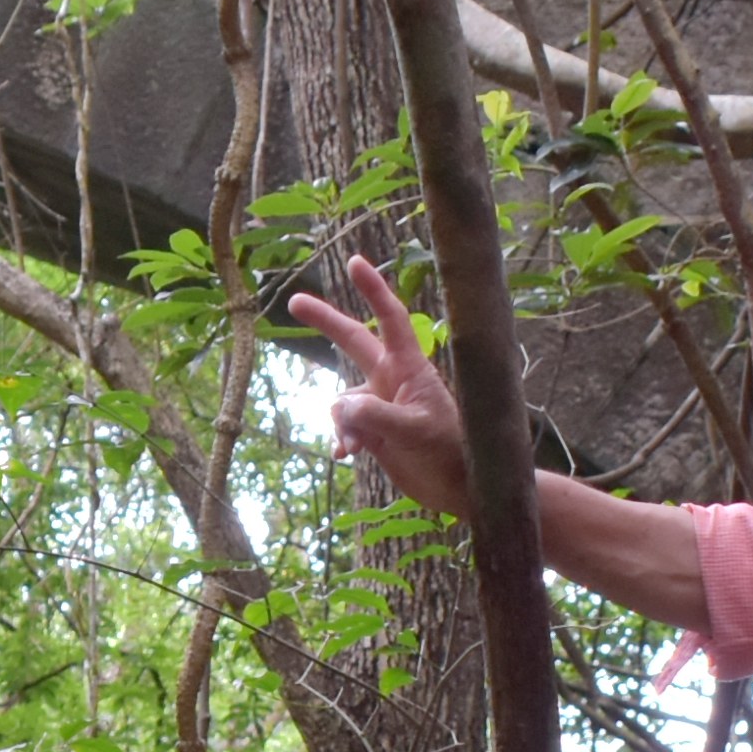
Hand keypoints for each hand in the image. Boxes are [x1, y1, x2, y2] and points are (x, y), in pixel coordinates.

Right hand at [283, 256, 476, 517]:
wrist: (460, 489)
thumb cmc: (449, 453)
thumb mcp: (414, 432)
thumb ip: (375, 417)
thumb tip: (340, 405)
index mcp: (409, 370)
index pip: (390, 320)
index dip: (373, 290)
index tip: (354, 262)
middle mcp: (391, 381)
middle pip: (353, 341)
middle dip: (326, 322)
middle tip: (293, 302)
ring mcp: (381, 406)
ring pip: (342, 400)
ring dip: (341, 423)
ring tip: (355, 448)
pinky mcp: (374, 431)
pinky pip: (344, 427)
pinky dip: (341, 439)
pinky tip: (344, 455)